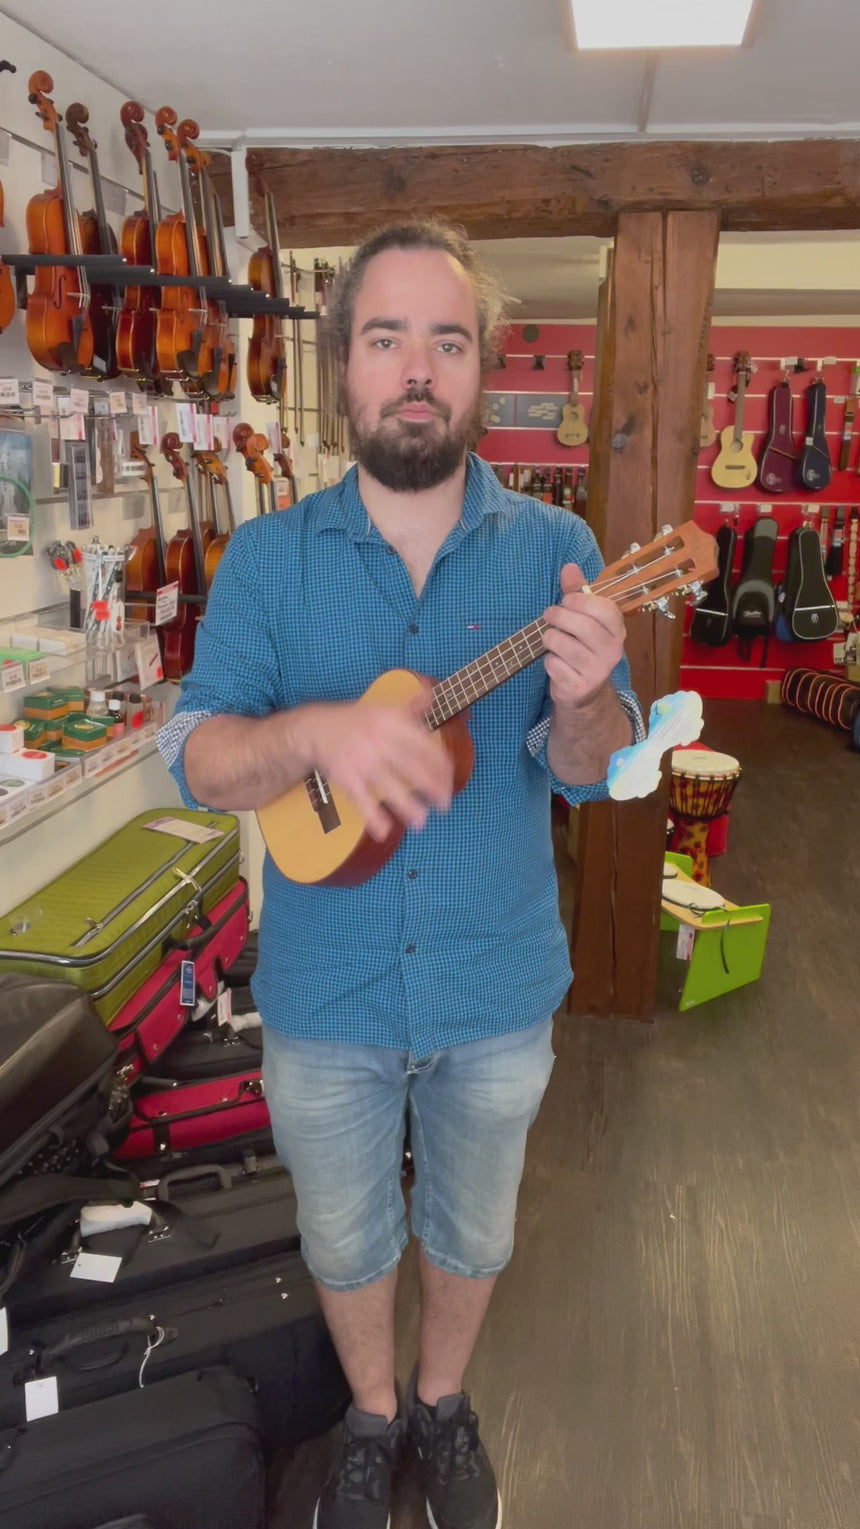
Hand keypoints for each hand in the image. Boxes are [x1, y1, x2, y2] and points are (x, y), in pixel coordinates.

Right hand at [306, 686, 453, 841]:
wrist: (316, 728)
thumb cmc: (358, 721)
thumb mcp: (384, 708)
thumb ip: (410, 706)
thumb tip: (433, 695)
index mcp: (392, 721)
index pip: (426, 746)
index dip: (441, 767)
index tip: (449, 782)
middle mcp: (379, 739)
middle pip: (413, 767)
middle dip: (433, 788)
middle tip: (444, 805)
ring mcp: (362, 760)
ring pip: (391, 786)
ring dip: (409, 807)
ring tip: (421, 822)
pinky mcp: (346, 777)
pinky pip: (362, 800)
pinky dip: (373, 817)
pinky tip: (384, 831)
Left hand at [542, 563, 625, 708]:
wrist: (584, 691)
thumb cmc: (582, 646)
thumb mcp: (583, 617)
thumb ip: (576, 592)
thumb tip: (568, 567)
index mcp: (617, 630)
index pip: (606, 610)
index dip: (582, 601)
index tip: (566, 600)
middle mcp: (613, 651)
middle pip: (585, 627)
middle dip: (560, 617)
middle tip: (548, 615)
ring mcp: (597, 672)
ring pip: (567, 647)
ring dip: (550, 638)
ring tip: (549, 637)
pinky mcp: (580, 688)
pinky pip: (556, 666)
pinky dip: (548, 661)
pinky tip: (554, 661)